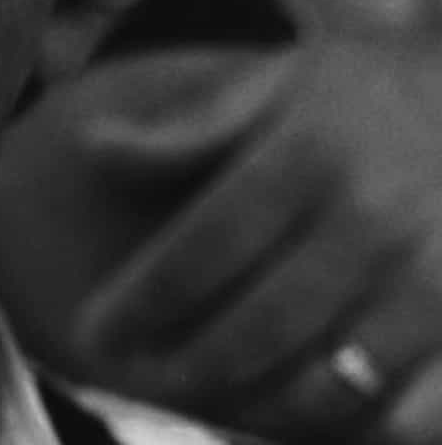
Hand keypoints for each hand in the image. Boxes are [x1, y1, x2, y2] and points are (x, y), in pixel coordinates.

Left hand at [0, 36, 441, 443]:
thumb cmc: (358, 91)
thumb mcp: (271, 85)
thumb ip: (186, 129)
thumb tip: (89, 146)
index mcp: (309, 153)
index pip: (206, 246)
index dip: (143, 300)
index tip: (92, 332)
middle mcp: (371, 215)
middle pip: (259, 322)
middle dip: (186, 365)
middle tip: (133, 379)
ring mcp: (435, 273)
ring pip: (330, 378)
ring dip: (256, 404)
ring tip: (200, 399)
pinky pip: (422, 410)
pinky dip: (362, 428)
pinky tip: (303, 417)